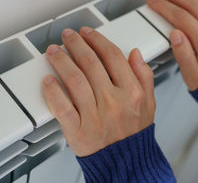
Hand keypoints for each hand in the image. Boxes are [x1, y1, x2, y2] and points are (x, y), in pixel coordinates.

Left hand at [41, 27, 154, 156]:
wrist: (126, 162)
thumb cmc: (134, 133)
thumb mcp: (149, 102)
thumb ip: (144, 76)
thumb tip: (135, 54)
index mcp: (132, 92)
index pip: (113, 56)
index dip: (98, 40)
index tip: (88, 33)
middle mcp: (114, 101)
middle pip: (91, 63)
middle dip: (76, 44)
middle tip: (68, 36)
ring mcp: (95, 116)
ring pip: (74, 80)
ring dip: (61, 61)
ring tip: (54, 51)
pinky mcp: (78, 130)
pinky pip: (62, 107)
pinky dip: (53, 92)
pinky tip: (48, 80)